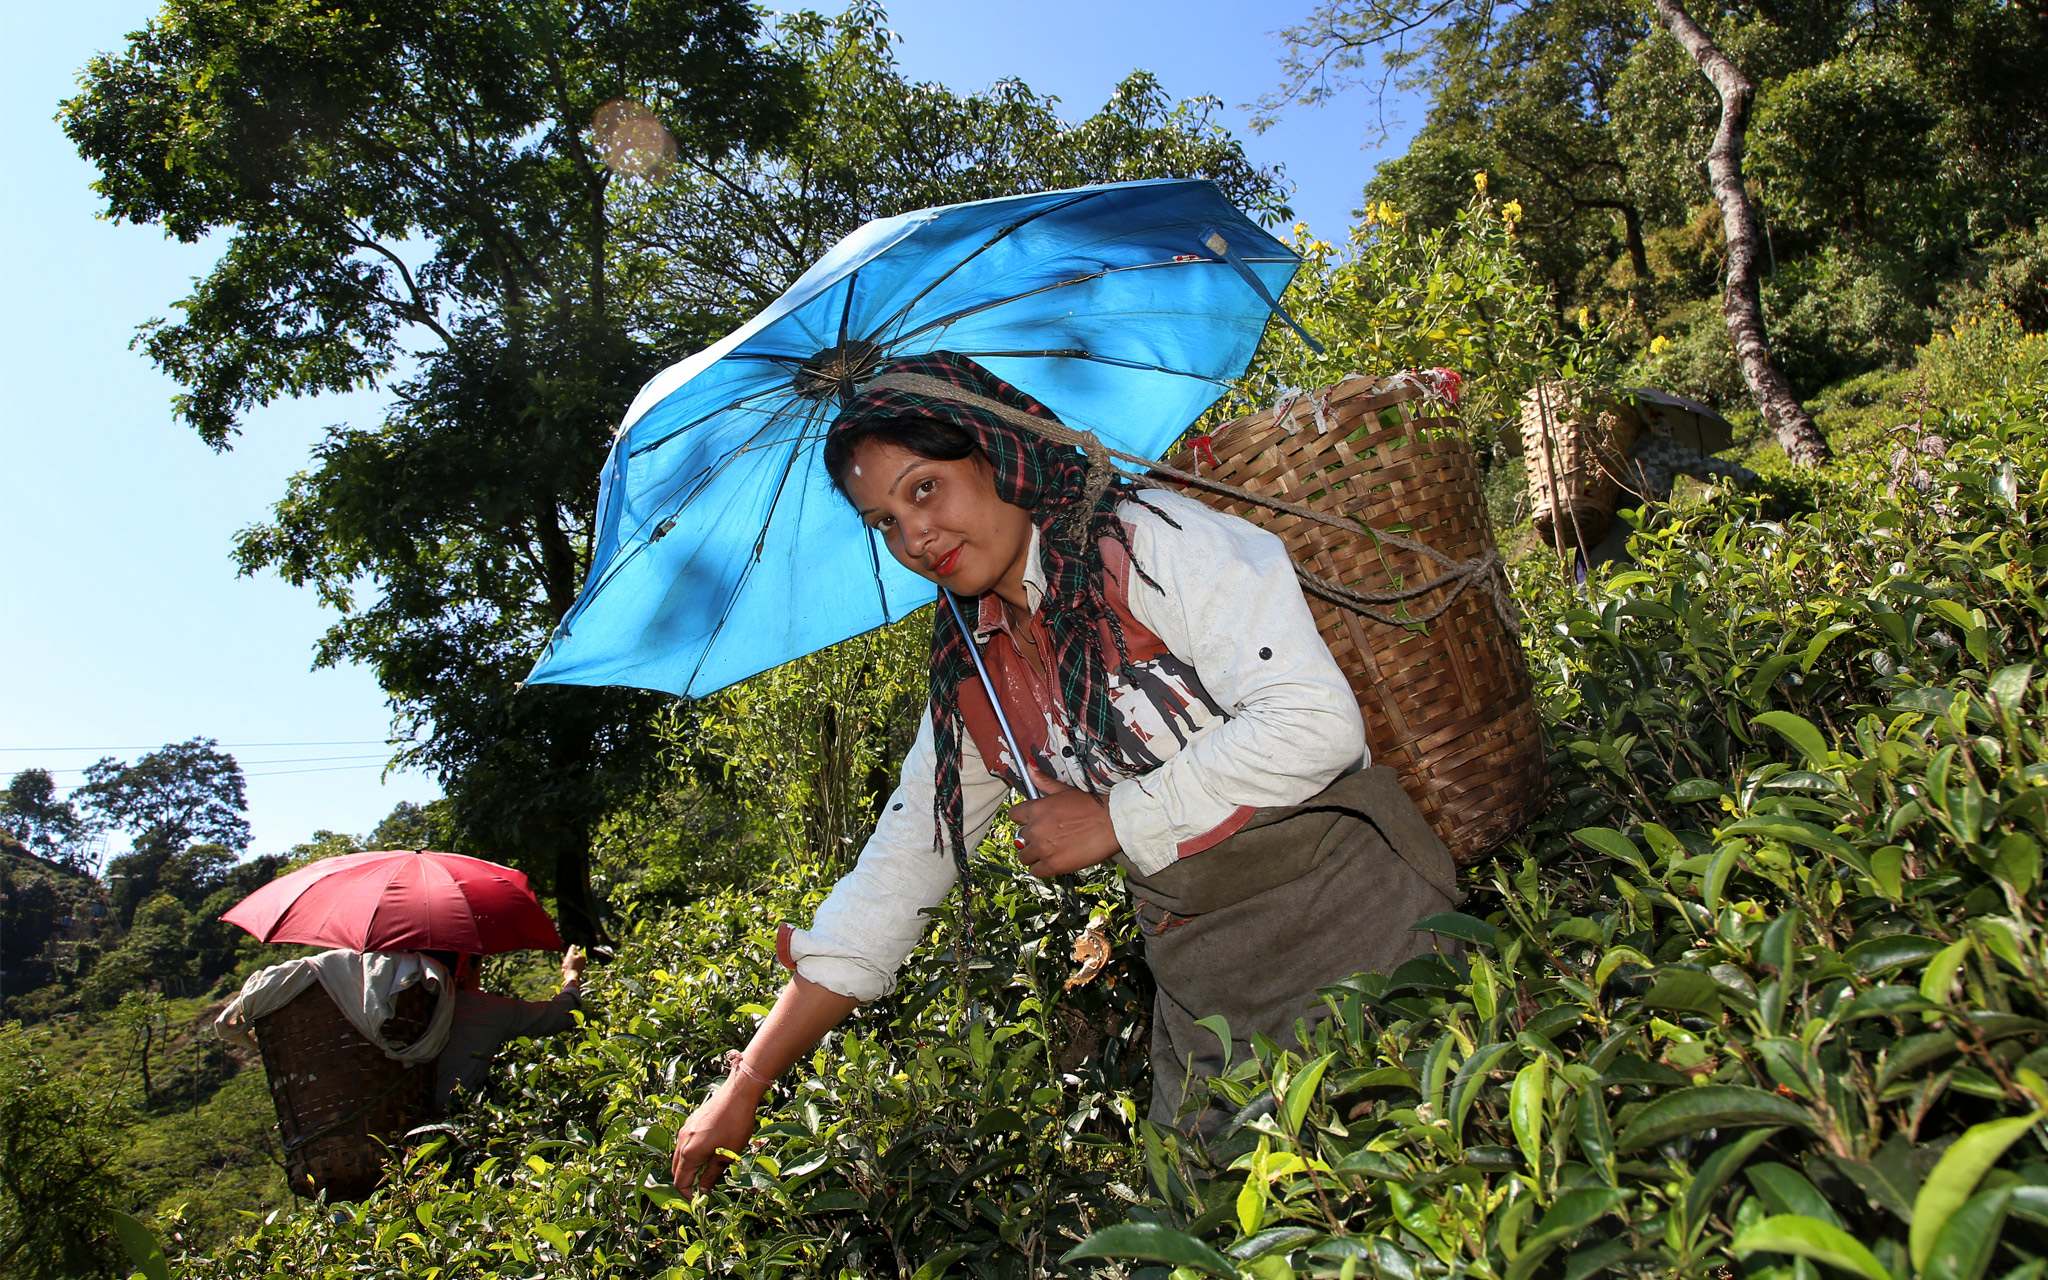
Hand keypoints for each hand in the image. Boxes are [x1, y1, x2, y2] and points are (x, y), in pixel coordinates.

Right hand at [561, 945, 586, 984]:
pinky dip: (567, 969)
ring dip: (566, 965)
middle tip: (564, 964)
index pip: (574, 953)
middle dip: (567, 961)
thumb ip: (571, 950)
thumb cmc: (570, 966)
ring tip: (564, 969)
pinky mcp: (577, 972)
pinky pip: (571, 968)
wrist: (571, 978)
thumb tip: (573, 945)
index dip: (569, 956)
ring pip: (570, 964)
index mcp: (582, 957)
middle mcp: (583, 962)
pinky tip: (565, 971)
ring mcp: (580, 967)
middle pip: (572, 959)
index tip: (566, 959)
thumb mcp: (570, 956)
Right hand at [670, 1077, 762, 1196]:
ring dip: (689, 1167)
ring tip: (708, 1171)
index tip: (700, 1200)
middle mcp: (682, 1141)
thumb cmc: (736, 1124)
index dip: (688, 1195)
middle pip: (676, 1170)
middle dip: (687, 1182)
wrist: (738, 1093)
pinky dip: (691, 1154)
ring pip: (680, 1156)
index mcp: (689, 1153)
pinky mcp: (690, 1122)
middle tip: (703, 1189)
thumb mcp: (728, 1155)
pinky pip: (685, 1144)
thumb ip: (712, 1175)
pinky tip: (708, 1152)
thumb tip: (702, 1192)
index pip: (680, 1182)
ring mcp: (684, 1130)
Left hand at [1010, 786, 1119, 877]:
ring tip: (1050, 851)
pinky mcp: (1053, 865)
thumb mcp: (1065, 790)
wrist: (1112, 823)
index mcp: (1036, 809)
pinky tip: (1054, 862)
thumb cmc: (1092, 805)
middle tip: (1048, 838)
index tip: (1033, 823)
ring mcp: (1043, 848)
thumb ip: (1044, 781)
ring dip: (1034, 855)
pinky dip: (1042, 869)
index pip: (1013, 816)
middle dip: (1032, 838)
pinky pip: (1035, 871)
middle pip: (1020, 838)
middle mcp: (1035, 829)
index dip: (1023, 820)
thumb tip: (1030, 765)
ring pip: (1024, 856)